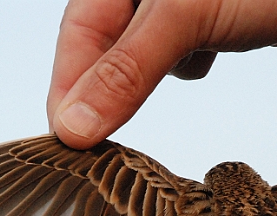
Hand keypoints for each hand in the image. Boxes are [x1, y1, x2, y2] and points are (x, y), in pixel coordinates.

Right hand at [47, 0, 276, 148]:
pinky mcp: (208, 15)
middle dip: (108, 88)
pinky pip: (175, 50)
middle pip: (105, 44)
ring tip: (162, 86)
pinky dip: (184, 63)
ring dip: (146, 77)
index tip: (67, 137)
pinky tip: (206, 59)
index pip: (78, 30)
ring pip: (140, 50)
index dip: (69, 85)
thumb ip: (127, 70)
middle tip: (97, 140)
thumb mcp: (185, 17)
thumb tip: (74, 125)